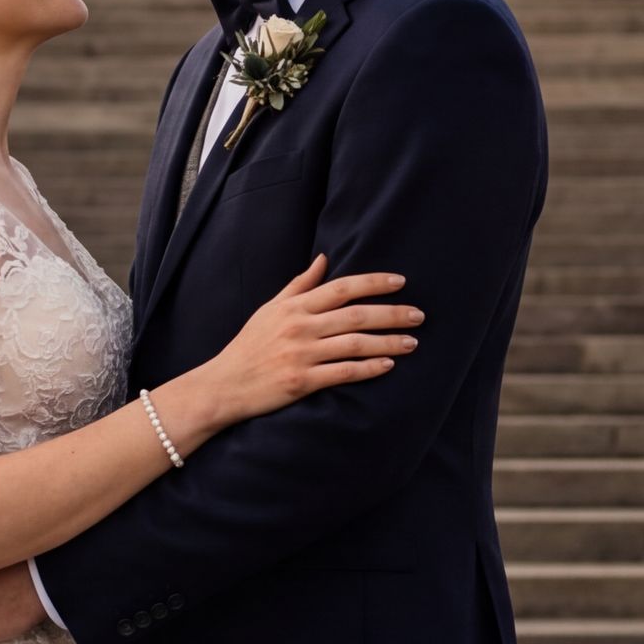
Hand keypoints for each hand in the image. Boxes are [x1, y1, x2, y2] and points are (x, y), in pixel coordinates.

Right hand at [200, 254, 418, 423]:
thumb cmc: (249, 346)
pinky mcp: (302, 381)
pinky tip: (388, 366)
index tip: (400, 281)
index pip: (341, 287)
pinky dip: (368, 369)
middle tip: (419, 315)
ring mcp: (301, 354)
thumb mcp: (270, 309)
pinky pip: (343, 373)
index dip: (374, 283)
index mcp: (294, 307)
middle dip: (392, 313)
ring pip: (355, 343)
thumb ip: (299, 285)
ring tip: (412, 342)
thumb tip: (323, 259)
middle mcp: (300, 327)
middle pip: (356, 314)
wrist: (224, 385)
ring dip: (387, 342)